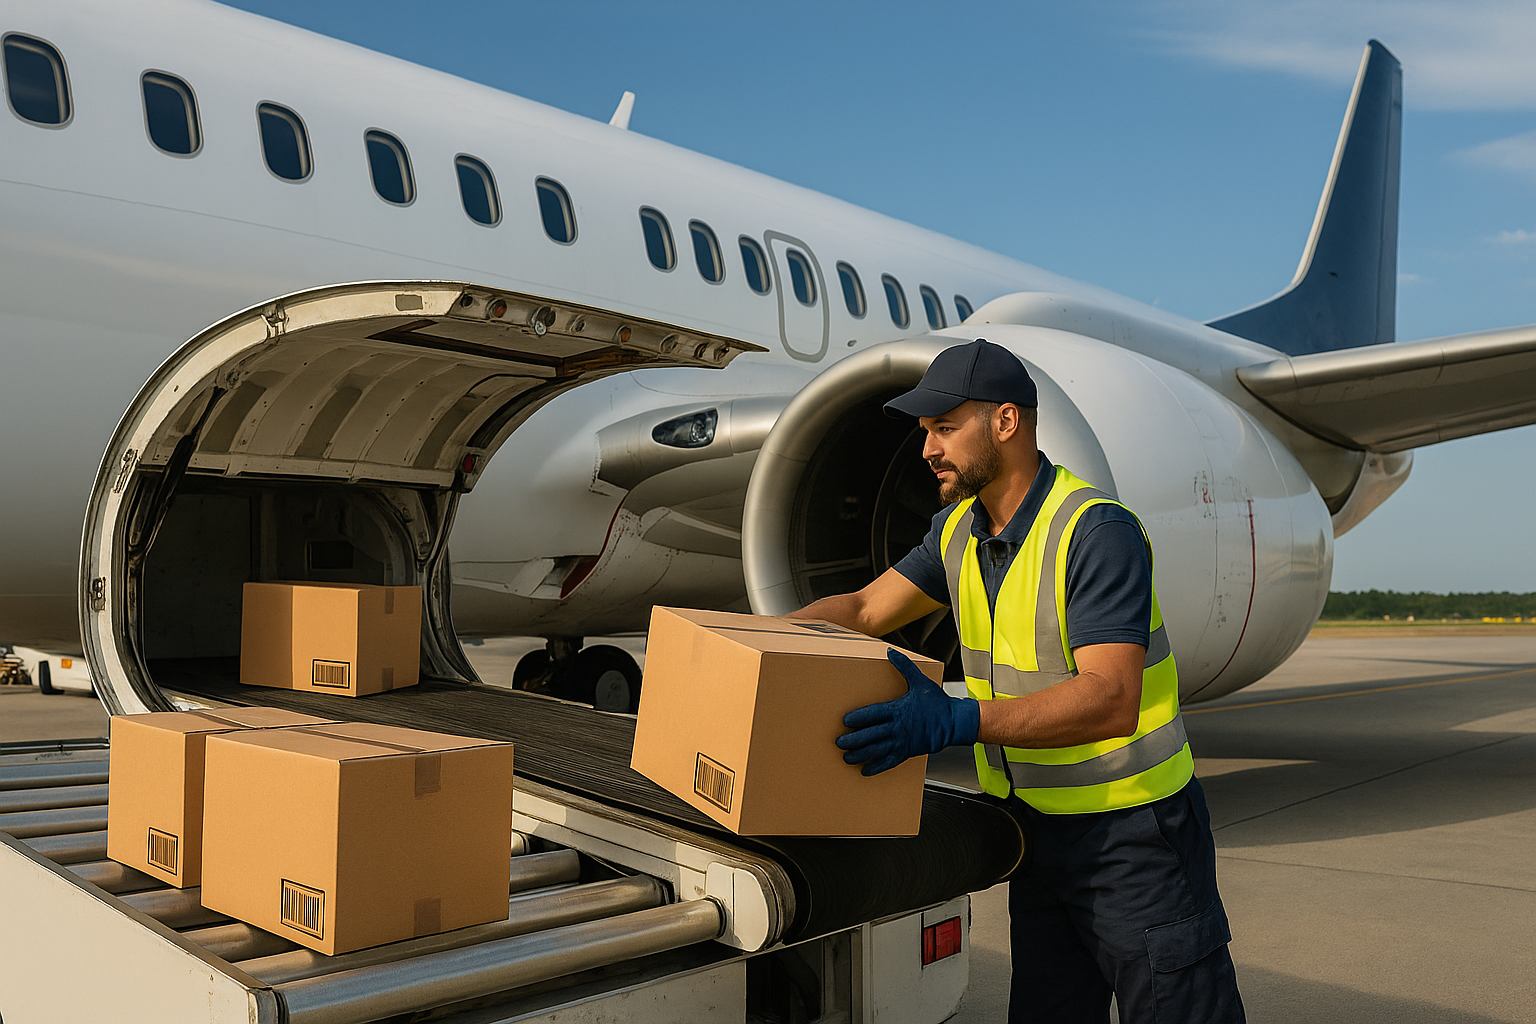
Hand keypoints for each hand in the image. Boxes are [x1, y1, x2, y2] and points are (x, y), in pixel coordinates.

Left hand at [836, 649, 980, 775]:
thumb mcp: (920, 681)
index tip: (845, 720)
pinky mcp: (907, 752)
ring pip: (877, 750)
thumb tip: (890, 651)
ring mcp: (902, 741)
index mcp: (897, 709)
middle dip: (853, 739)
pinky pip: (889, 762)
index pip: (873, 714)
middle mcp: (897, 727)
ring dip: (860, 754)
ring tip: (847, 757)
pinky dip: (877, 767)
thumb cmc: (937, 704)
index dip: (858, 717)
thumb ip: (904, 666)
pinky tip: (865, 770)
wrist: (954, 722)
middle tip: (839, 742)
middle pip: (870, 735)